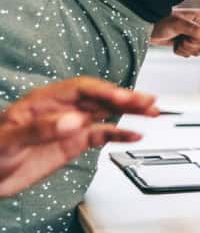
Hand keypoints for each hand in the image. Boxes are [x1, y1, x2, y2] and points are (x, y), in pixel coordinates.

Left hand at [0, 77, 160, 196]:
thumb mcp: (9, 141)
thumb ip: (40, 129)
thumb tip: (73, 120)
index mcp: (44, 102)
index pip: (82, 89)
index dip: (104, 91)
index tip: (122, 99)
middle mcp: (62, 110)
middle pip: (99, 98)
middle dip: (125, 98)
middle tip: (148, 102)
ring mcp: (69, 126)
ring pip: (105, 112)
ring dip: (129, 111)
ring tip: (152, 112)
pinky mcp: (73, 143)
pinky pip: (101, 135)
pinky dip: (119, 133)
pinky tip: (134, 134)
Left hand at [149, 7, 199, 57]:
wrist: (146, 28)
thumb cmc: (161, 23)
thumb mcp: (177, 25)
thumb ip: (195, 30)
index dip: (197, 41)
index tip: (185, 38)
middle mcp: (198, 25)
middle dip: (190, 46)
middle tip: (180, 41)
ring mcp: (192, 34)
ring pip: (197, 50)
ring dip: (185, 49)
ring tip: (176, 43)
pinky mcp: (185, 41)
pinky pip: (190, 52)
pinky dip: (182, 52)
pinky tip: (175, 46)